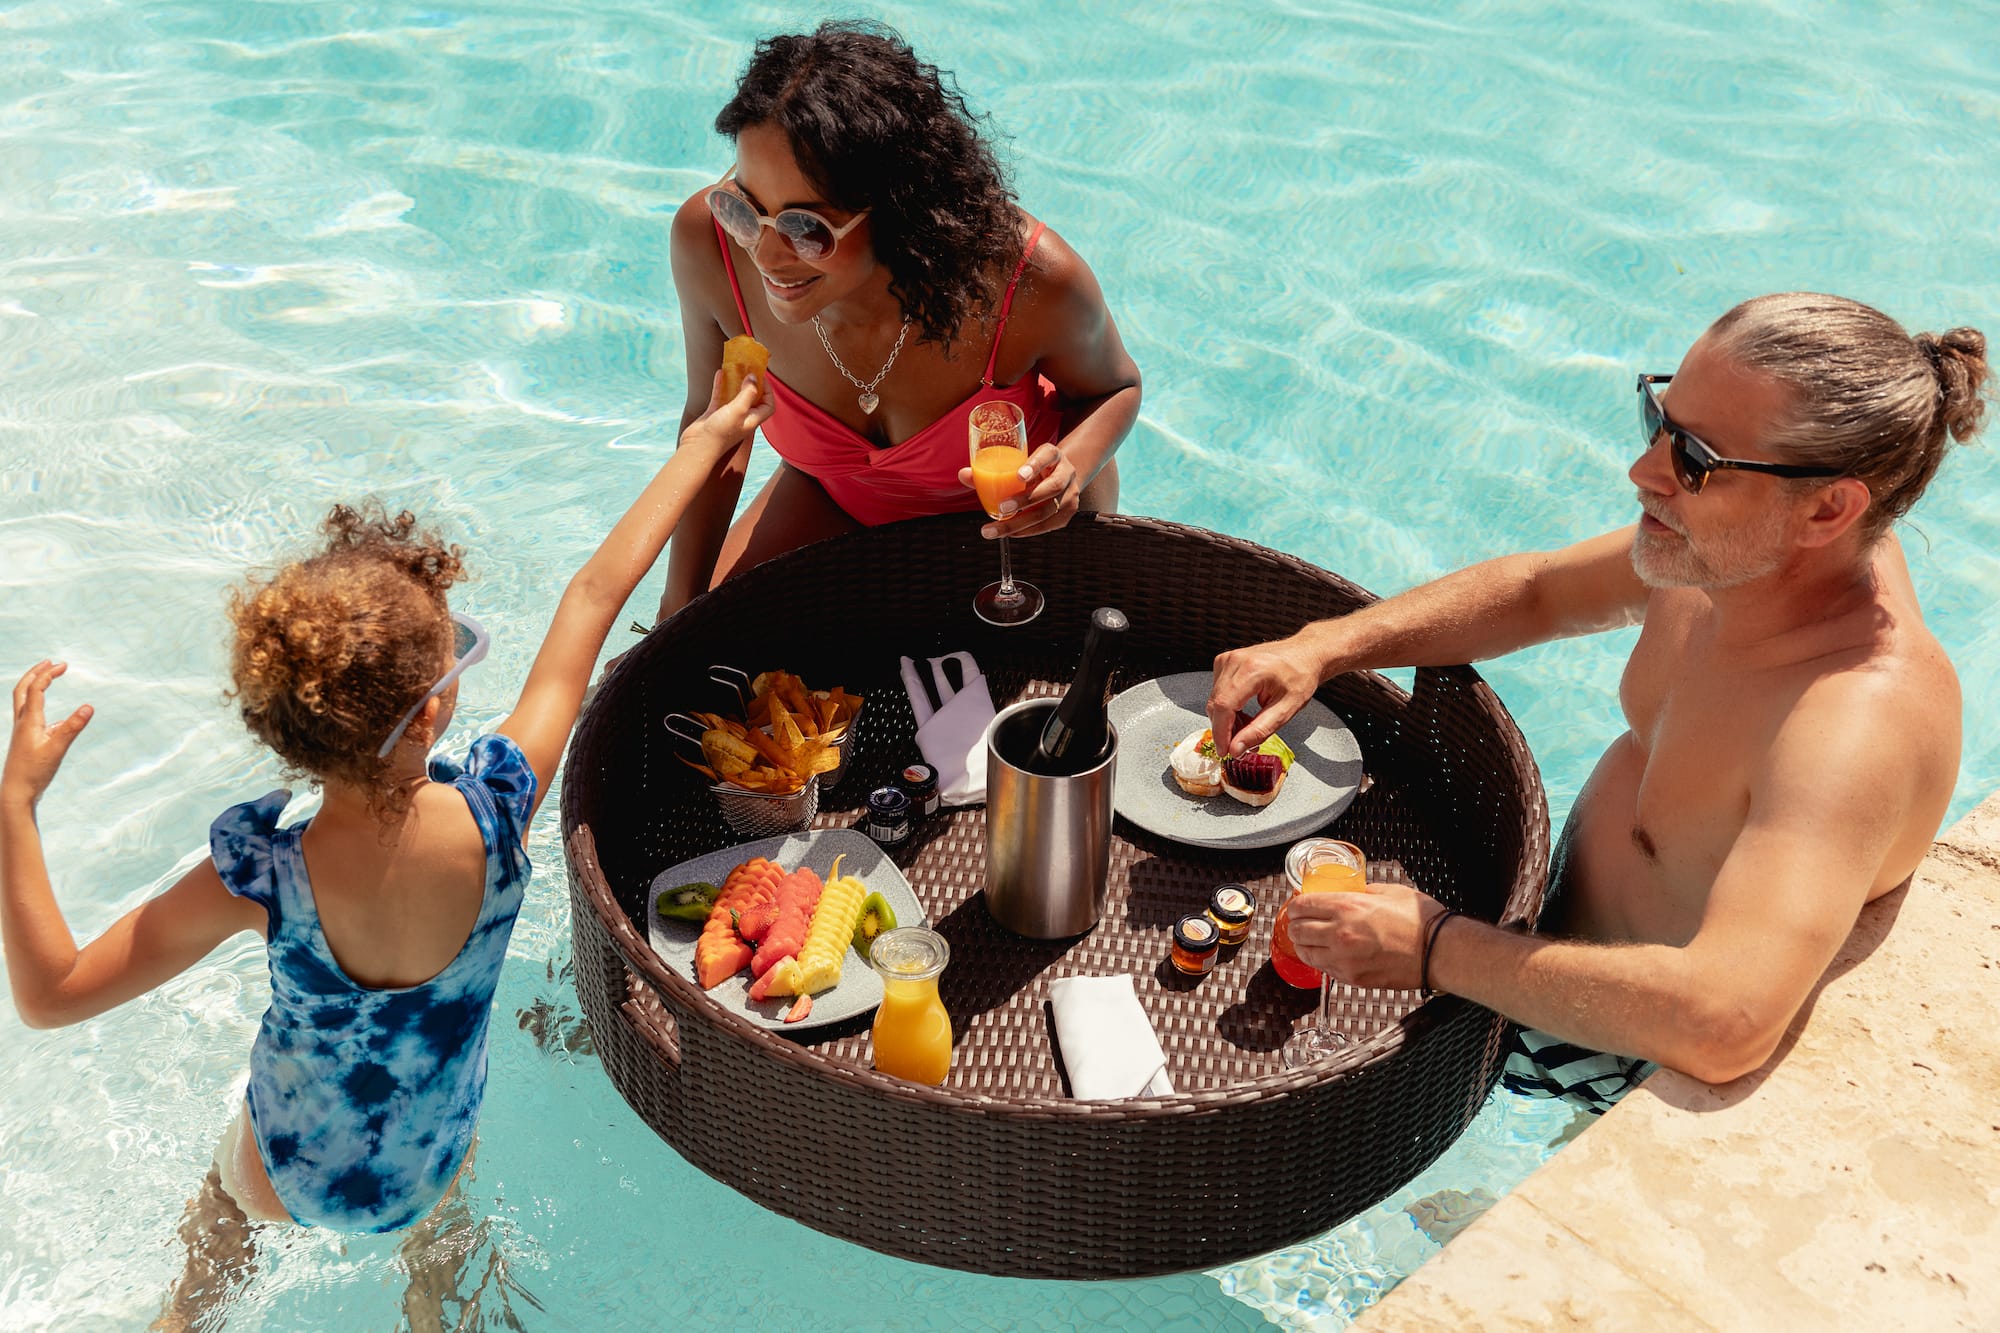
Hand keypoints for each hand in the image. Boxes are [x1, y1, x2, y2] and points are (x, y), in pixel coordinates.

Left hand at [5, 661, 93, 807]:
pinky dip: (40, 707)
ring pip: (23, 702)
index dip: (48, 674)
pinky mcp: (26, 741)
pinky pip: (30, 717)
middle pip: (23, 690)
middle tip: (50, 663)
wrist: (16, 792)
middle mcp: (22, 723)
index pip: (36, 689)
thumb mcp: (58, 748)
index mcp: (29, 721)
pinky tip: (55, 720)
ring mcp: (22, 732)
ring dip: (34, 687)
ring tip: (48, 680)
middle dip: (36, 673)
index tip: (63, 665)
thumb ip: (73, 727)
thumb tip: (89, 706)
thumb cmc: (34, 771)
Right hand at [680, 370, 775, 457]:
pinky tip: (719, 373)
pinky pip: (719, 396)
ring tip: (736, 368)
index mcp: (753, 420)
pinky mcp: (714, 414)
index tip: (762, 377)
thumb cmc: (721, 432)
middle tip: (750, 369)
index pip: (768, 405)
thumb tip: (753, 377)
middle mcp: (742, 418)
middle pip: (752, 399)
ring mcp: (728, 416)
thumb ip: (748, 392)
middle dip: (752, 384)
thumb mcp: (739, 410)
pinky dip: (720, 385)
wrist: (698, 446)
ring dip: (736, 383)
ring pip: (735, 396)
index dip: (768, 391)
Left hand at [958, 442, 1081, 539]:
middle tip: (1002, 508)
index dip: (1034, 465)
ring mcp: (1071, 493)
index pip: (1047, 455)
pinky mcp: (1068, 512)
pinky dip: (1028, 531)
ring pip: (1049, 510)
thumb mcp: (1016, 463)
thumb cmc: (1030, 469)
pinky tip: (1011, 533)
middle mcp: (1066, 472)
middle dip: (1026, 500)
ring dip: (1021, 522)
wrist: (1058, 475)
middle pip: (1051, 487)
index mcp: (1053, 454)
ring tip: (995, 529)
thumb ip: (989, 470)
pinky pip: (1048, 525)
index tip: (1019, 475)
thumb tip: (963, 475)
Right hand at [1206, 636, 1321, 756]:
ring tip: (1249, 725)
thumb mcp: (1286, 709)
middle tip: (1244, 744)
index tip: (1225, 752)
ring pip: (1215, 700)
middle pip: (1216, 704)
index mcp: (1252, 670)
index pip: (1223, 706)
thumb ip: (1259, 731)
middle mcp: (1235, 661)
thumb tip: (1235, 748)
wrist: (1304, 654)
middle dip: (1225, 730)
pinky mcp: (1225, 661)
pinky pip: (1217, 692)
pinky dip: (1227, 707)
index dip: (1221, 733)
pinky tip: (1243, 712)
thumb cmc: (1300, 677)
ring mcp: (1227, 659)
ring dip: (1227, 719)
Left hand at [1285, 882, 1443, 990]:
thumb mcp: (1387, 891)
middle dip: (1295, 925)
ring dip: (1304, 944)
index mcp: (1346, 907)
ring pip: (1305, 953)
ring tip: (1309, 940)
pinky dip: (1321, 961)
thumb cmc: (1420, 921)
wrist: (1439, 952)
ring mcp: (1344, 959)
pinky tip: (1328, 954)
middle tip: (1300, 922)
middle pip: (1297, 930)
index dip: (1296, 905)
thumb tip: (1350, 891)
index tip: (1298, 905)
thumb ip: (1362, 891)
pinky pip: (1324, 969)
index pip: (1302, 906)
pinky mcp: (1353, 978)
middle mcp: (1339, 934)